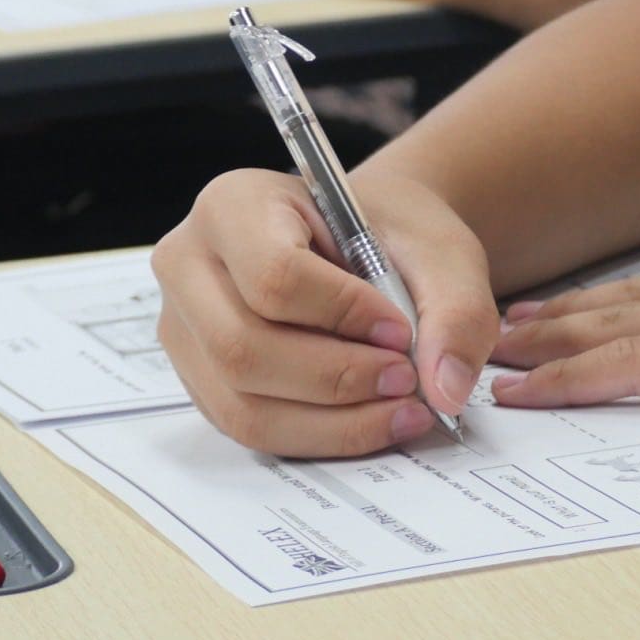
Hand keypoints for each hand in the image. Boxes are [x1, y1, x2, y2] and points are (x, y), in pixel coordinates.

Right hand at [152, 167, 500, 456]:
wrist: (370, 242)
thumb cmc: (390, 232)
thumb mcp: (440, 250)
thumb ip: (455, 311)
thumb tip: (445, 388)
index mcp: (233, 204)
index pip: (273, 275)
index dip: (341, 314)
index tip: (400, 330)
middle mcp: (189, 263)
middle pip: (243, 347)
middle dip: (336, 378)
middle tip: (408, 381)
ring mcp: (184, 327)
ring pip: (241, 402)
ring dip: (331, 420)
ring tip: (402, 407)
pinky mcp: (201, 378)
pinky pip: (248, 428)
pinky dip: (318, 435)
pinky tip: (373, 420)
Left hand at [487, 207, 639, 426]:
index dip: (629, 294)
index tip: (587, 301)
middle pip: (634, 301)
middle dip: (571, 312)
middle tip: (512, 321)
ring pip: (614, 331)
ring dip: (550, 347)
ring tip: (497, 357)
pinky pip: (628, 372)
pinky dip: (570, 382)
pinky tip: (529, 393)